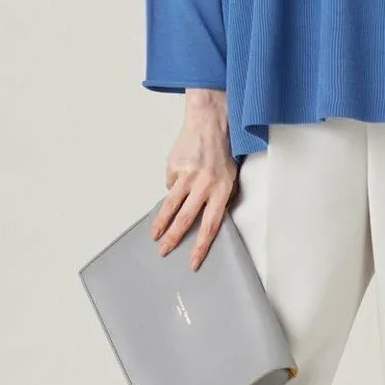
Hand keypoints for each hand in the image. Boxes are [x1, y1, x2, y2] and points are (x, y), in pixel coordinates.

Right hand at [152, 89, 236, 270]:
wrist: (210, 122)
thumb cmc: (223, 151)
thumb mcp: (230, 177)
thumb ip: (218, 198)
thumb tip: (203, 219)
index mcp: (222, 190)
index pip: (210, 225)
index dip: (200, 246)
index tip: (192, 262)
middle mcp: (204, 184)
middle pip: (186, 219)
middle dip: (173, 238)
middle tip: (164, 252)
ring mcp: (187, 175)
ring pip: (171, 205)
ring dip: (161, 223)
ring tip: (154, 236)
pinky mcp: (174, 166)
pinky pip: (170, 184)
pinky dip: (172, 186)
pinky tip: (179, 178)